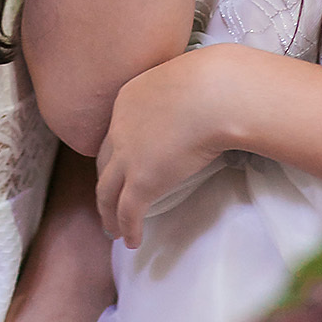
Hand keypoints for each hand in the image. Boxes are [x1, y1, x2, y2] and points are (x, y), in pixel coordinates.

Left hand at [97, 45, 258, 248]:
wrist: (216, 93)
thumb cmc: (214, 80)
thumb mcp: (184, 81)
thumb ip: (178, 96)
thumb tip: (196, 106)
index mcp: (128, 98)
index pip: (115, 132)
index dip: (116, 153)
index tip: (121, 166)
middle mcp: (120, 127)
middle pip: (105, 163)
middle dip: (106, 183)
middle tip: (109, 200)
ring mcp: (128, 156)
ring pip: (107, 192)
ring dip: (109, 213)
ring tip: (113, 228)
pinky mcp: (142, 182)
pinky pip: (128, 212)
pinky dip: (127, 229)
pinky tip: (132, 240)